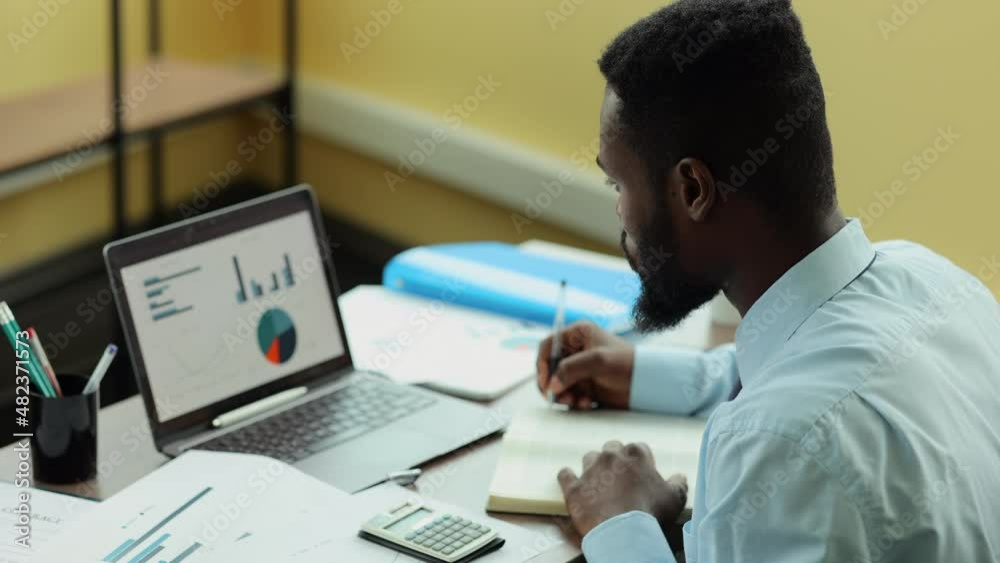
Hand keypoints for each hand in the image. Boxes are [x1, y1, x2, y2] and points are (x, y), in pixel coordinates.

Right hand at [536, 321, 634, 408]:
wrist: (646, 384)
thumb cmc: (627, 364)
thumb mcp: (598, 361)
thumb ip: (571, 369)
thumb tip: (551, 384)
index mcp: (578, 334)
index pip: (548, 346)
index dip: (542, 364)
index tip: (545, 382)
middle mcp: (576, 350)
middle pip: (549, 367)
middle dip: (552, 383)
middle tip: (558, 397)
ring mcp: (579, 368)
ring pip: (557, 383)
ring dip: (562, 394)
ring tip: (574, 402)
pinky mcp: (584, 384)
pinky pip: (568, 393)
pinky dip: (572, 401)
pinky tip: (585, 404)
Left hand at [558, 441, 687, 537]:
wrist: (622, 532)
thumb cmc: (651, 514)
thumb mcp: (674, 499)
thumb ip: (678, 484)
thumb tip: (679, 477)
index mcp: (636, 454)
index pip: (639, 448)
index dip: (641, 461)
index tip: (641, 472)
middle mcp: (611, 456)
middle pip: (612, 448)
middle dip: (616, 458)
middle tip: (620, 476)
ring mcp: (590, 470)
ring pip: (590, 458)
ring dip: (594, 467)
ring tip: (599, 480)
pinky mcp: (574, 486)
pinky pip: (565, 474)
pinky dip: (568, 477)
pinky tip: (570, 480)